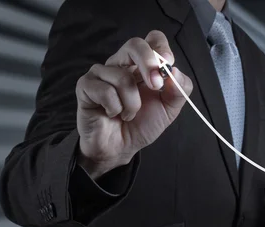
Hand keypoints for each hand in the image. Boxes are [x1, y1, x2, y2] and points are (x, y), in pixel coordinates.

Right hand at [75, 30, 192, 178]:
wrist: (120, 148)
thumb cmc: (142, 124)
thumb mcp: (169, 109)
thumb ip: (178, 90)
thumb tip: (175, 72)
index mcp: (143, 65)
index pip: (153, 40)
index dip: (161, 48)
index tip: (168, 65)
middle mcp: (122, 64)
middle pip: (134, 44)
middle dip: (149, 64)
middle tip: (156, 87)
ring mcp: (102, 73)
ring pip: (122, 76)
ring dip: (132, 103)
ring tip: (129, 114)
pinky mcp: (86, 86)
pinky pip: (105, 90)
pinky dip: (115, 108)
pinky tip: (113, 114)